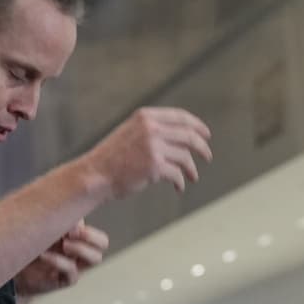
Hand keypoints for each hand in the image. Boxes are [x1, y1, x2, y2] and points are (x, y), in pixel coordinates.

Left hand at [15, 223, 109, 300]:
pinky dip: (58, 260)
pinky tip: (44, 255)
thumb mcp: (42, 228)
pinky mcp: (66, 279)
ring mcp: (75, 265)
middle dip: (91, 236)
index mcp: (76, 237)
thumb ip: (59, 221)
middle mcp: (79, 251)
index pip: (96, 230)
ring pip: (96, 258)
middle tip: (71, 233)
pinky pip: (72, 270)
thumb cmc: (27, 245)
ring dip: (81, 248)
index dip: (88, 225)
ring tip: (63, 244)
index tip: (69, 223)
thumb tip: (74, 222)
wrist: (14, 270)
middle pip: (102, 243)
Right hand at [80, 107, 212, 197]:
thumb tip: (180, 137)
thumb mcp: (130, 133)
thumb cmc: (112, 158)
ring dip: (191, 168)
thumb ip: (151, 130)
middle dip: (202, 147)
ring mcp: (153, 147)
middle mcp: (151, 128)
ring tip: (192, 176)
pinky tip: (179, 187)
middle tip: (207, 156)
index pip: (180, 117)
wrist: (95, 175)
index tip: (205, 135)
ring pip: (185, 156)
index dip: (197, 126)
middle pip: (188, 136)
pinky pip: (177, 174)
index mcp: (146, 116)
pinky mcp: (154, 166)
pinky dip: (180, 182)